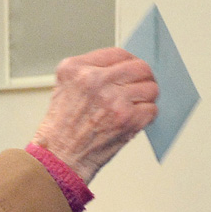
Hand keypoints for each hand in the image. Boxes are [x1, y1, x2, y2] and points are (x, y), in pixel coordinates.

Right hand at [31, 48, 157, 182]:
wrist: (59, 157)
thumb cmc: (60, 128)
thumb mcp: (64, 87)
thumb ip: (89, 72)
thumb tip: (122, 68)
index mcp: (76, 68)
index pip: (118, 54)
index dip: (129, 62)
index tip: (132, 69)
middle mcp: (94, 80)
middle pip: (139, 67)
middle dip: (144, 78)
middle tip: (141, 86)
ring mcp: (113, 99)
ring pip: (150, 88)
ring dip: (147, 98)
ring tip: (136, 106)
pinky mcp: (127, 118)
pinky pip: (152, 109)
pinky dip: (146, 116)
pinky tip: (133, 120)